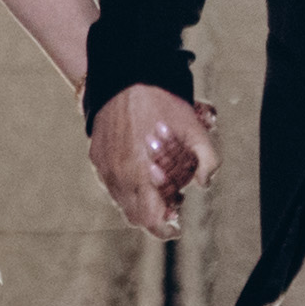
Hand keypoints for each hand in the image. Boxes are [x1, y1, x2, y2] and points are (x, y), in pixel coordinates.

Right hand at [86, 86, 217, 236]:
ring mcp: (104, 167)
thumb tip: (205, 182)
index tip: (176, 227)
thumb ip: (208, 159)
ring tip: (159, 184)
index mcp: (140, 173)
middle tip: (173, 202)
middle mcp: (118, 175)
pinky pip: (111, 184)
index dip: (164, 229)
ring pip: (121, 201)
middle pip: (135, 215)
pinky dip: (126, 186)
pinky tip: (142, 169)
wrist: (124, 76)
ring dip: (140, 201)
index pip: (148, 219)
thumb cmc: (161, 101)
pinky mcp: (96, 157)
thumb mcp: (194, 128)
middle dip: (155, 215)